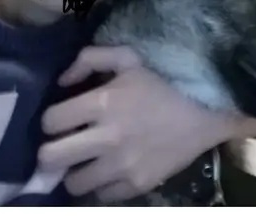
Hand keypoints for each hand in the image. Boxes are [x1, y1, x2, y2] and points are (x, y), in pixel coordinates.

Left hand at [39, 46, 255, 201]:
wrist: (204, 113)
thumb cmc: (162, 84)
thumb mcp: (129, 58)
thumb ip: (90, 58)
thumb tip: (62, 82)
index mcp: (103, 102)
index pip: (50, 121)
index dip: (51, 120)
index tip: (61, 120)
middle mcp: (107, 137)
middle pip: (50, 158)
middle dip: (50, 152)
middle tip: (62, 146)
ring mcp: (122, 166)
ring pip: (73, 183)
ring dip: (75, 171)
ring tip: (86, 161)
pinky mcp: (136, 186)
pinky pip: (100, 197)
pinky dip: (100, 186)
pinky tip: (109, 170)